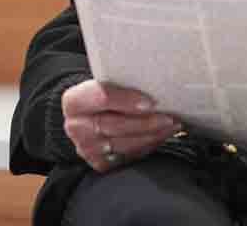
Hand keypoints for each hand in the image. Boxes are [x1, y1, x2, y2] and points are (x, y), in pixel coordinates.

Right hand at [62, 80, 181, 172]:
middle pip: (114, 125)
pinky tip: (161, 137)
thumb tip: (156, 82)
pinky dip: (148, 146)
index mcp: (75, 101)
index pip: (102, 98)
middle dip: (146, 122)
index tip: (151, 102)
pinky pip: (128, 157)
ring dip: (152, 136)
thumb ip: (123, 82)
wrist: (89, 116)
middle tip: (169, 117)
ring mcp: (86, 148)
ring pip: (124, 144)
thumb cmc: (105, 94)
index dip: (127, 100)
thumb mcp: (106, 83)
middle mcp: (76, 127)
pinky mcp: (99, 163)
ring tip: (171, 126)